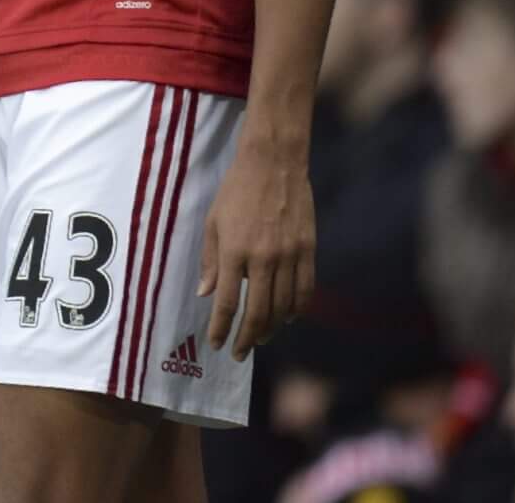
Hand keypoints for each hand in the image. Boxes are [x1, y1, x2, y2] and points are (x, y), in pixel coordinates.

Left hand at [197, 132, 313, 360]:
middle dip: (247, 337)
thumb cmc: (236, 190)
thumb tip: (206, 294)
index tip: (217, 345)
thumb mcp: (213, 222)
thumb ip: (211, 261)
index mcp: (235, 252)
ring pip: (284, 306)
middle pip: (258, 312)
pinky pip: (305, 289)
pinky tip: (287, 317)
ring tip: (260, 337)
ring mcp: (289, 255)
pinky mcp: (308, 250)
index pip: (228, 302)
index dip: (222, 328)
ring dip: (272, 328)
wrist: (274, 163)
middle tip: (240, 352)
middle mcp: (263, 259)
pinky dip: (296, 309)